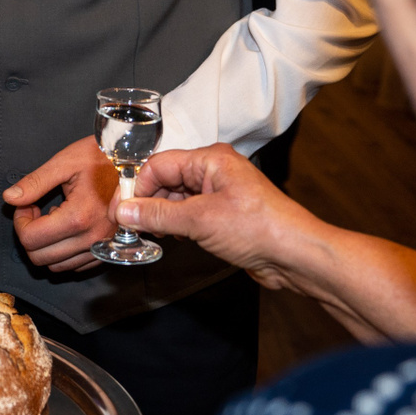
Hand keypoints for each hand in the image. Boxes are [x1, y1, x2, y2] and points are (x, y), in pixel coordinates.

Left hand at [5, 137, 117, 271]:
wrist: (135, 162)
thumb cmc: (101, 158)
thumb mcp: (64, 162)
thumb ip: (34, 182)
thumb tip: (10, 199)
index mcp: (79, 216)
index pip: (31, 239)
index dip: (20, 222)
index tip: (27, 205)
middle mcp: (92, 238)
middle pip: (40, 258)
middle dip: (29, 234)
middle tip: (35, 210)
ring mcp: (102, 247)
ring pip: (57, 266)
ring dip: (46, 245)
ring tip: (51, 217)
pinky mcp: (108, 251)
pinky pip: (76, 266)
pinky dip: (63, 252)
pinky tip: (66, 227)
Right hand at [114, 143, 318, 290]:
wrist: (295, 255)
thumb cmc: (260, 229)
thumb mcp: (200, 221)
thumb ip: (158, 214)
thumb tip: (125, 211)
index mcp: (210, 159)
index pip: (159, 165)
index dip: (136, 187)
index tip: (120, 210)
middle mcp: (214, 171)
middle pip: (166, 180)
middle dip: (147, 202)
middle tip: (129, 225)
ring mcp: (220, 193)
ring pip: (177, 198)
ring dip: (161, 215)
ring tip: (148, 233)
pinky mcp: (224, 213)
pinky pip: (190, 212)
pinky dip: (176, 224)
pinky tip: (169, 237)